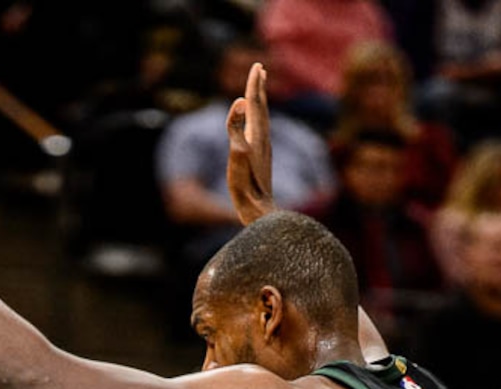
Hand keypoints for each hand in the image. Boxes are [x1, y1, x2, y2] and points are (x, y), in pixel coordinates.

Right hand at [226, 62, 275, 226]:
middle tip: (260, 69)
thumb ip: (236, 128)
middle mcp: (263, 140)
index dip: (254, 85)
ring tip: (259, 92)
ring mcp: (264, 150)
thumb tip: (241, 102)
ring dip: (261, 103)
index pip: (255, 104)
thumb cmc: (245, 187)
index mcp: (256, 135)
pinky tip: (257, 125)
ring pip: (263, 120)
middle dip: (259, 88)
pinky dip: (259, 120)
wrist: (260, 211)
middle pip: (262, 108)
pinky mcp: (262, 159)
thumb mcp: (236, 155)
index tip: (257, 66)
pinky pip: (261, 132)